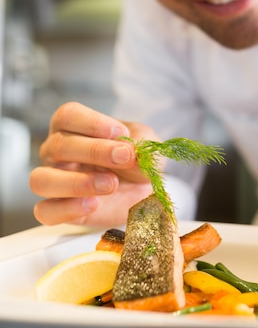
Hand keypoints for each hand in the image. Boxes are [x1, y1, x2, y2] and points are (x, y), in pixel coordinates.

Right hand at [30, 101, 158, 226]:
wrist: (141, 192)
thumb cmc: (135, 160)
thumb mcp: (145, 146)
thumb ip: (139, 145)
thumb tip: (130, 152)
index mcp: (73, 127)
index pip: (67, 115)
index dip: (93, 123)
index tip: (121, 133)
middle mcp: (56, 152)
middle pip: (58, 146)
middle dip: (94, 151)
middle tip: (123, 157)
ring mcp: (53, 181)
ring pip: (41, 180)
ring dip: (77, 182)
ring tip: (110, 184)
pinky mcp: (57, 210)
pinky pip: (45, 211)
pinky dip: (67, 209)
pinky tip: (94, 204)